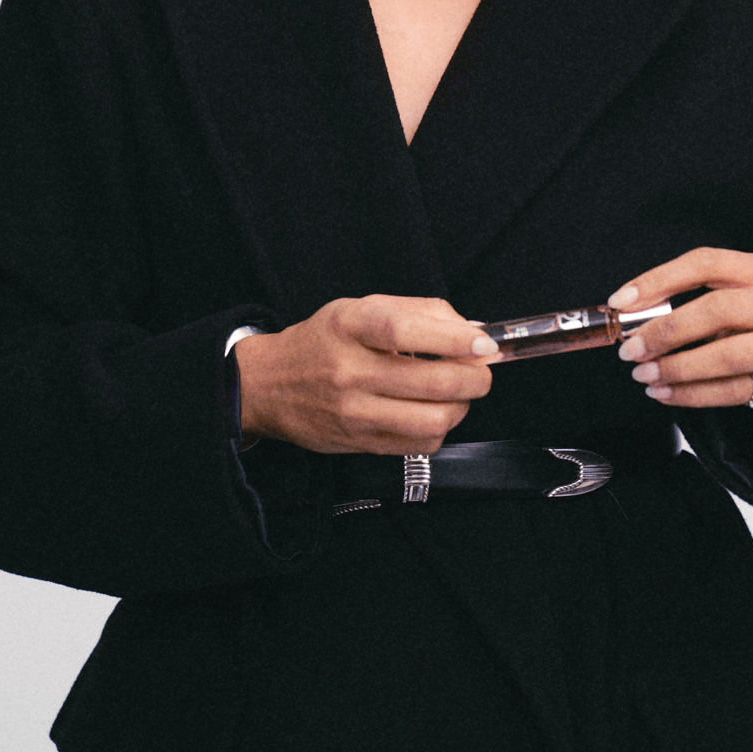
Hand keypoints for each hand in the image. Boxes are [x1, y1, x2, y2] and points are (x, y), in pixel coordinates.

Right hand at [236, 295, 496, 453]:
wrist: (268, 385)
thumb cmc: (324, 341)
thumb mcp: (361, 307)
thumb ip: (419, 311)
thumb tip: (473, 330)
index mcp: (349, 327)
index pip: (404, 331)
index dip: (453, 338)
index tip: (483, 343)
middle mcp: (348, 371)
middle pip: (431, 382)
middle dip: (475, 378)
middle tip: (482, 369)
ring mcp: (353, 413)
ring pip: (433, 420)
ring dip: (462, 406)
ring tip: (458, 392)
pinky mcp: (360, 443)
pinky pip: (421, 444)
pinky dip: (441, 428)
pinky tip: (433, 411)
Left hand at [608, 248, 752, 417]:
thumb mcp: (743, 297)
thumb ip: (699, 301)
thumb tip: (634, 317)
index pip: (705, 263)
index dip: (659, 279)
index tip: (621, 300)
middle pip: (716, 310)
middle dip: (664, 331)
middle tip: (630, 349)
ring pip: (725, 355)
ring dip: (676, 368)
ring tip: (643, 376)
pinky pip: (732, 391)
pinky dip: (691, 395)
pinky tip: (664, 394)